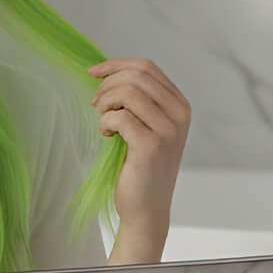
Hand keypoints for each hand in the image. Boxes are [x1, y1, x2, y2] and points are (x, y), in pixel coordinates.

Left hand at [88, 57, 189, 234]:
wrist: (146, 207)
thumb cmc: (140, 165)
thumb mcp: (146, 125)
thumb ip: (137, 99)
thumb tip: (104, 71)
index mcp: (180, 105)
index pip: (147, 67)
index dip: (116, 64)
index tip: (93, 72)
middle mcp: (179, 114)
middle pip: (137, 76)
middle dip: (107, 85)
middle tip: (95, 104)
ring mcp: (168, 130)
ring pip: (128, 92)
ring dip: (105, 103)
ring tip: (103, 121)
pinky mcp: (151, 146)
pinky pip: (119, 116)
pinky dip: (105, 122)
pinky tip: (107, 134)